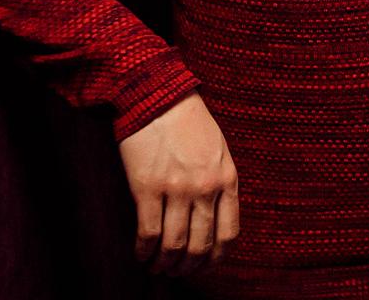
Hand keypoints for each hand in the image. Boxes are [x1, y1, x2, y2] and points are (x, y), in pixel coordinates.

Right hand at [118, 93, 239, 275]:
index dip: (215, 257)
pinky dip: (144, 250)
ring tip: (157, 267)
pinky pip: (148, 232)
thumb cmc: (189, 122)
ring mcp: (176, 189)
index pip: (228, 233)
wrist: (158, 96)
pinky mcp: (147, 188)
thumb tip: (214, 219)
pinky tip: (140, 254)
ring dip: (164, 264)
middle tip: (176, 272)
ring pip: (173, 245)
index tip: (204, 265)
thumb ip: (220, 184)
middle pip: (200, 245)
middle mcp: (205, 188)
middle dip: (187, 266)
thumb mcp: (219, 151)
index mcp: (227, 179)